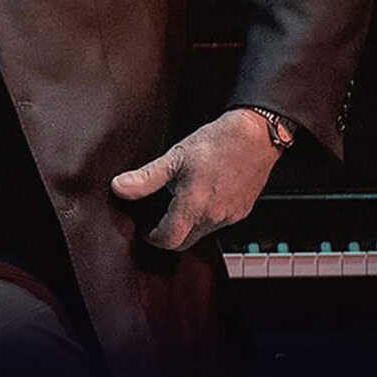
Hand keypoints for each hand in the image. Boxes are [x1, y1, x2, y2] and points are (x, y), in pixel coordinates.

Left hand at [109, 108, 281, 251]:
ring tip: (183, 200)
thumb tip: (119, 187)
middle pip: (185, 241)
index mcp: (193, 205)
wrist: (256, 135)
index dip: (154, 237)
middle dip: (171, 234)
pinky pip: (219, 223)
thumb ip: (146, 178)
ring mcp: (230, 216)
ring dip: (189, 224)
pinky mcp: (242, 211)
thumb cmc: (217, 142)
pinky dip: (208, 216)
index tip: (148, 229)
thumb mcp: (176, 157)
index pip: (169, 240)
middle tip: (161, 219)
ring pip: (203, 232)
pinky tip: (206, 195)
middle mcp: (213, 216)